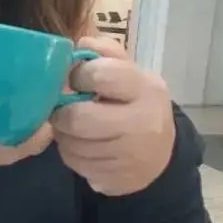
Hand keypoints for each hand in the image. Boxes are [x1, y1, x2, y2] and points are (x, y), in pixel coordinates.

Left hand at [51, 37, 175, 195]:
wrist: (161, 154)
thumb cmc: (136, 103)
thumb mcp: (129, 73)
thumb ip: (105, 52)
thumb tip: (79, 43)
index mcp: (146, 89)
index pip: (100, 75)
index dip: (78, 76)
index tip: (76, 80)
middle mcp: (142, 123)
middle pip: (79, 119)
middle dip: (62, 114)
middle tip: (62, 110)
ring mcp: (131, 155)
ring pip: (73, 145)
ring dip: (63, 135)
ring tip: (71, 128)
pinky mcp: (118, 178)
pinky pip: (77, 164)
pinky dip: (71, 154)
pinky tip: (81, 146)